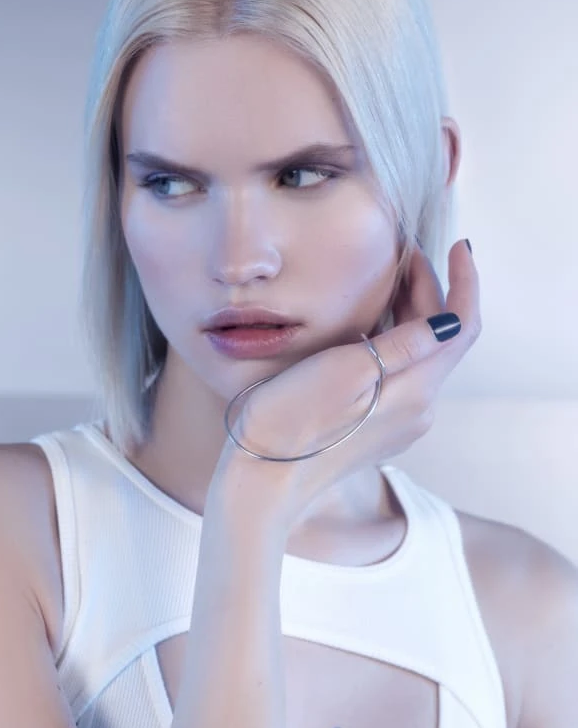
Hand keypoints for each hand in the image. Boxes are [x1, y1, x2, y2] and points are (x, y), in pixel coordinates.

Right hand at [213, 239, 479, 530]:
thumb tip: (451, 321)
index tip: (457, 246)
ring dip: (413, 315)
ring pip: (420, 357)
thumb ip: (405, 344)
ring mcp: (397, 424)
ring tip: (390, 279)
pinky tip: (369, 327)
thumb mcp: (349, 368)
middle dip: (431, 291)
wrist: (262, 481)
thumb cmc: (293, 418)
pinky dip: (395, 341)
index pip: (463, 325)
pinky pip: (400, 377)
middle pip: (441, 340)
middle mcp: (417, 411)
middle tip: (406, 252)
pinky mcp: (375, 432)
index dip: (464, 282)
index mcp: (416, 391)